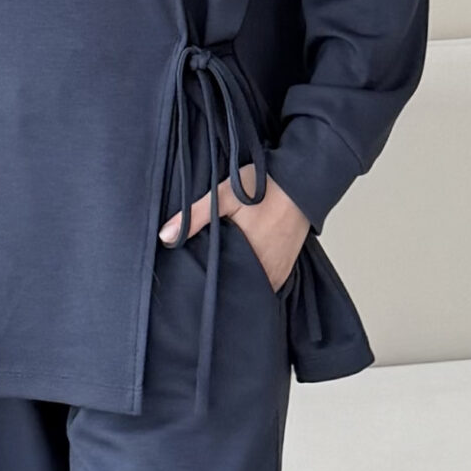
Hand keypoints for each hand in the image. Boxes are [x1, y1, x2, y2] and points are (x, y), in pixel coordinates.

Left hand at [160, 172, 309, 291]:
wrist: (304, 182)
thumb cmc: (268, 187)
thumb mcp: (225, 195)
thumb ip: (194, 216)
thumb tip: (165, 236)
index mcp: (250, 261)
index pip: (222, 287)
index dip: (206, 286)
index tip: (192, 283)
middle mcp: (267, 272)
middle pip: (236, 288)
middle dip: (221, 284)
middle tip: (204, 276)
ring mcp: (278, 272)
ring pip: (251, 286)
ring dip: (238, 279)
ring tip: (222, 270)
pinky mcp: (286, 267)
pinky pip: (266, 281)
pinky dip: (253, 276)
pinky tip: (242, 265)